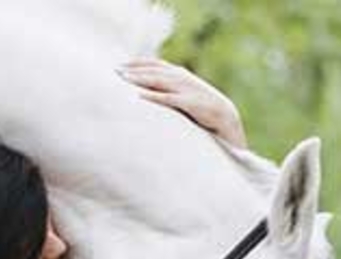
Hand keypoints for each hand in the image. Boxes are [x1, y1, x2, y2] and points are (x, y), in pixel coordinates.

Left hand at [118, 58, 247, 148]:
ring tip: (123, 79)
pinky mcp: (188, 102)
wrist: (225, 115)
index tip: (120, 64)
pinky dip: (153, 96)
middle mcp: (181, 77)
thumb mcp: (183, 93)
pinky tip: (139, 96)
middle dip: (133, 69)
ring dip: (139, 78)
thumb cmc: (201, 106)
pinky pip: (167, 98)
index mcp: (179, 73)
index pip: (154, 63)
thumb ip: (167, 88)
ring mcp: (185, 89)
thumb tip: (146, 90)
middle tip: (115, 71)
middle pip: (152, 70)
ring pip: (158, 80)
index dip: (136, 62)